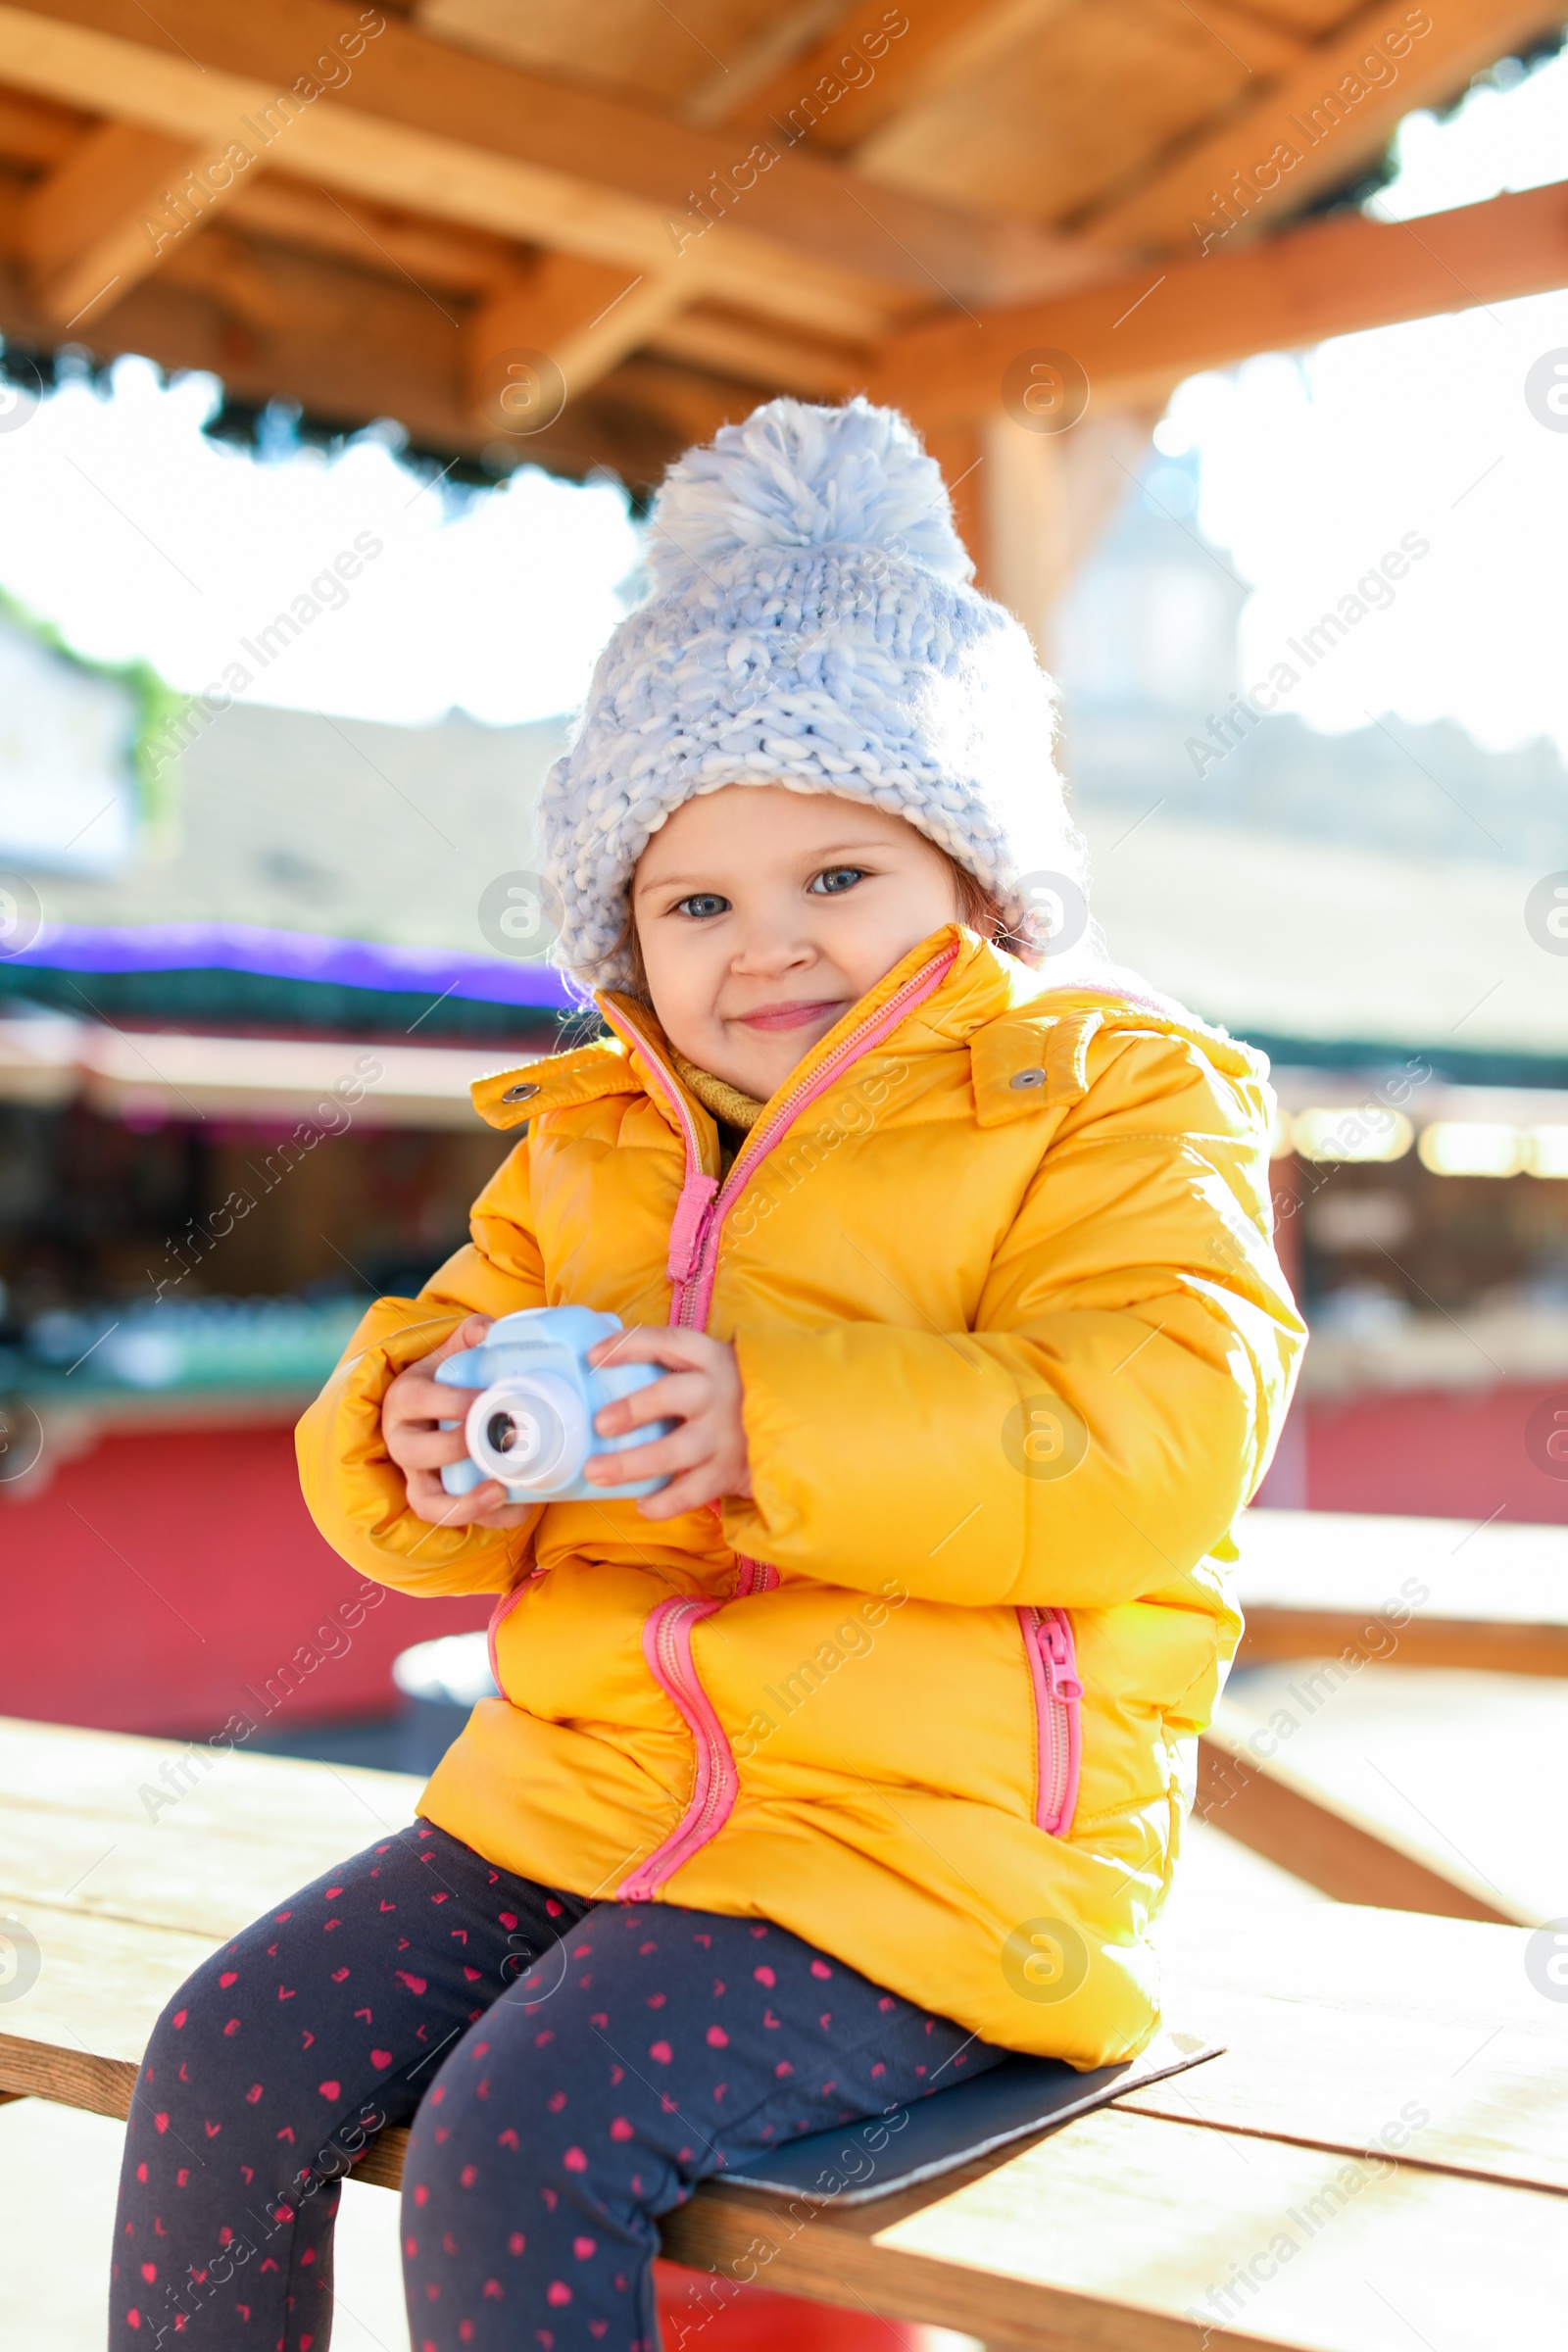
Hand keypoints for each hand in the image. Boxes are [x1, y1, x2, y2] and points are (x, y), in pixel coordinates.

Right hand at [381, 1314, 533, 1529]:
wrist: (433, 1411)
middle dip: (455, 1447)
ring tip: (500, 1491)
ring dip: (463, 1501)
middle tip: (497, 1439)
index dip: (451, 1403)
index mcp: (404, 1398)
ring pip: (425, 1499)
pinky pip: (450, 1518)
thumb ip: (470, 1335)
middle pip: (415, 1451)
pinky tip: (517, 1508)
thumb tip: (492, 1329)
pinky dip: (483, 1518)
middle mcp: (401, 1439)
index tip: (487, 1400)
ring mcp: (415, 1474)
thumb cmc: (446, 1380)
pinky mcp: (433, 1498)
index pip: (418, 1400)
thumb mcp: (451, 1353)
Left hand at [586, 1325, 751, 1521]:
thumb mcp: (715, 1366)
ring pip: (676, 1451)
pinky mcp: (732, 1470)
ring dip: (633, 1464)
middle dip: (633, 1409)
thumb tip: (606, 1362)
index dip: (628, 1346)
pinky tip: (642, 1504)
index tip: (593, 1356)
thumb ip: (675, 1365)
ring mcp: (728, 1434)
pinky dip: (665, 1502)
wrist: (801, 1419)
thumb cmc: (738, 1390)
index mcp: (712, 1358)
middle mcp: (720, 1392)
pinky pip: (693, 1491)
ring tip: (597, 1473)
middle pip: (672, 1396)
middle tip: (600, 1424)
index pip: (667, 1342)